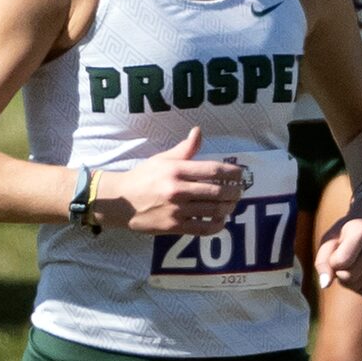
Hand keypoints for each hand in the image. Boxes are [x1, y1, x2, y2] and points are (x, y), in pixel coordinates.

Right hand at [98, 127, 246, 234]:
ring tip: (231, 204)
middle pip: (217, 191)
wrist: (121, 202)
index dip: (232, 172)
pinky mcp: (174, 227)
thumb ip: (184, 149)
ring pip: (214, 210)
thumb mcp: (162, 159)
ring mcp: (177, 210)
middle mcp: (178, 189)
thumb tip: (198, 132)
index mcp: (176, 170)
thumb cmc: (143, 177)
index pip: (213, 170)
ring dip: (228, 208)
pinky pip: (204, 229)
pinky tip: (220, 220)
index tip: (240, 174)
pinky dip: (217, 225)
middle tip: (239, 191)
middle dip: (234, 192)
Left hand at [314, 204, 361, 295]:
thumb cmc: (341, 237)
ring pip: (355, 285)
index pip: (341, 262)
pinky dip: (356, 285)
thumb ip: (322, 262)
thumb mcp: (327, 243)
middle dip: (339, 272)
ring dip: (347, 279)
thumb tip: (325, 285)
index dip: (332, 261)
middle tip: (344, 258)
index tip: (337, 249)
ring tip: (353, 262)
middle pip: (348, 277)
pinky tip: (360, 269)